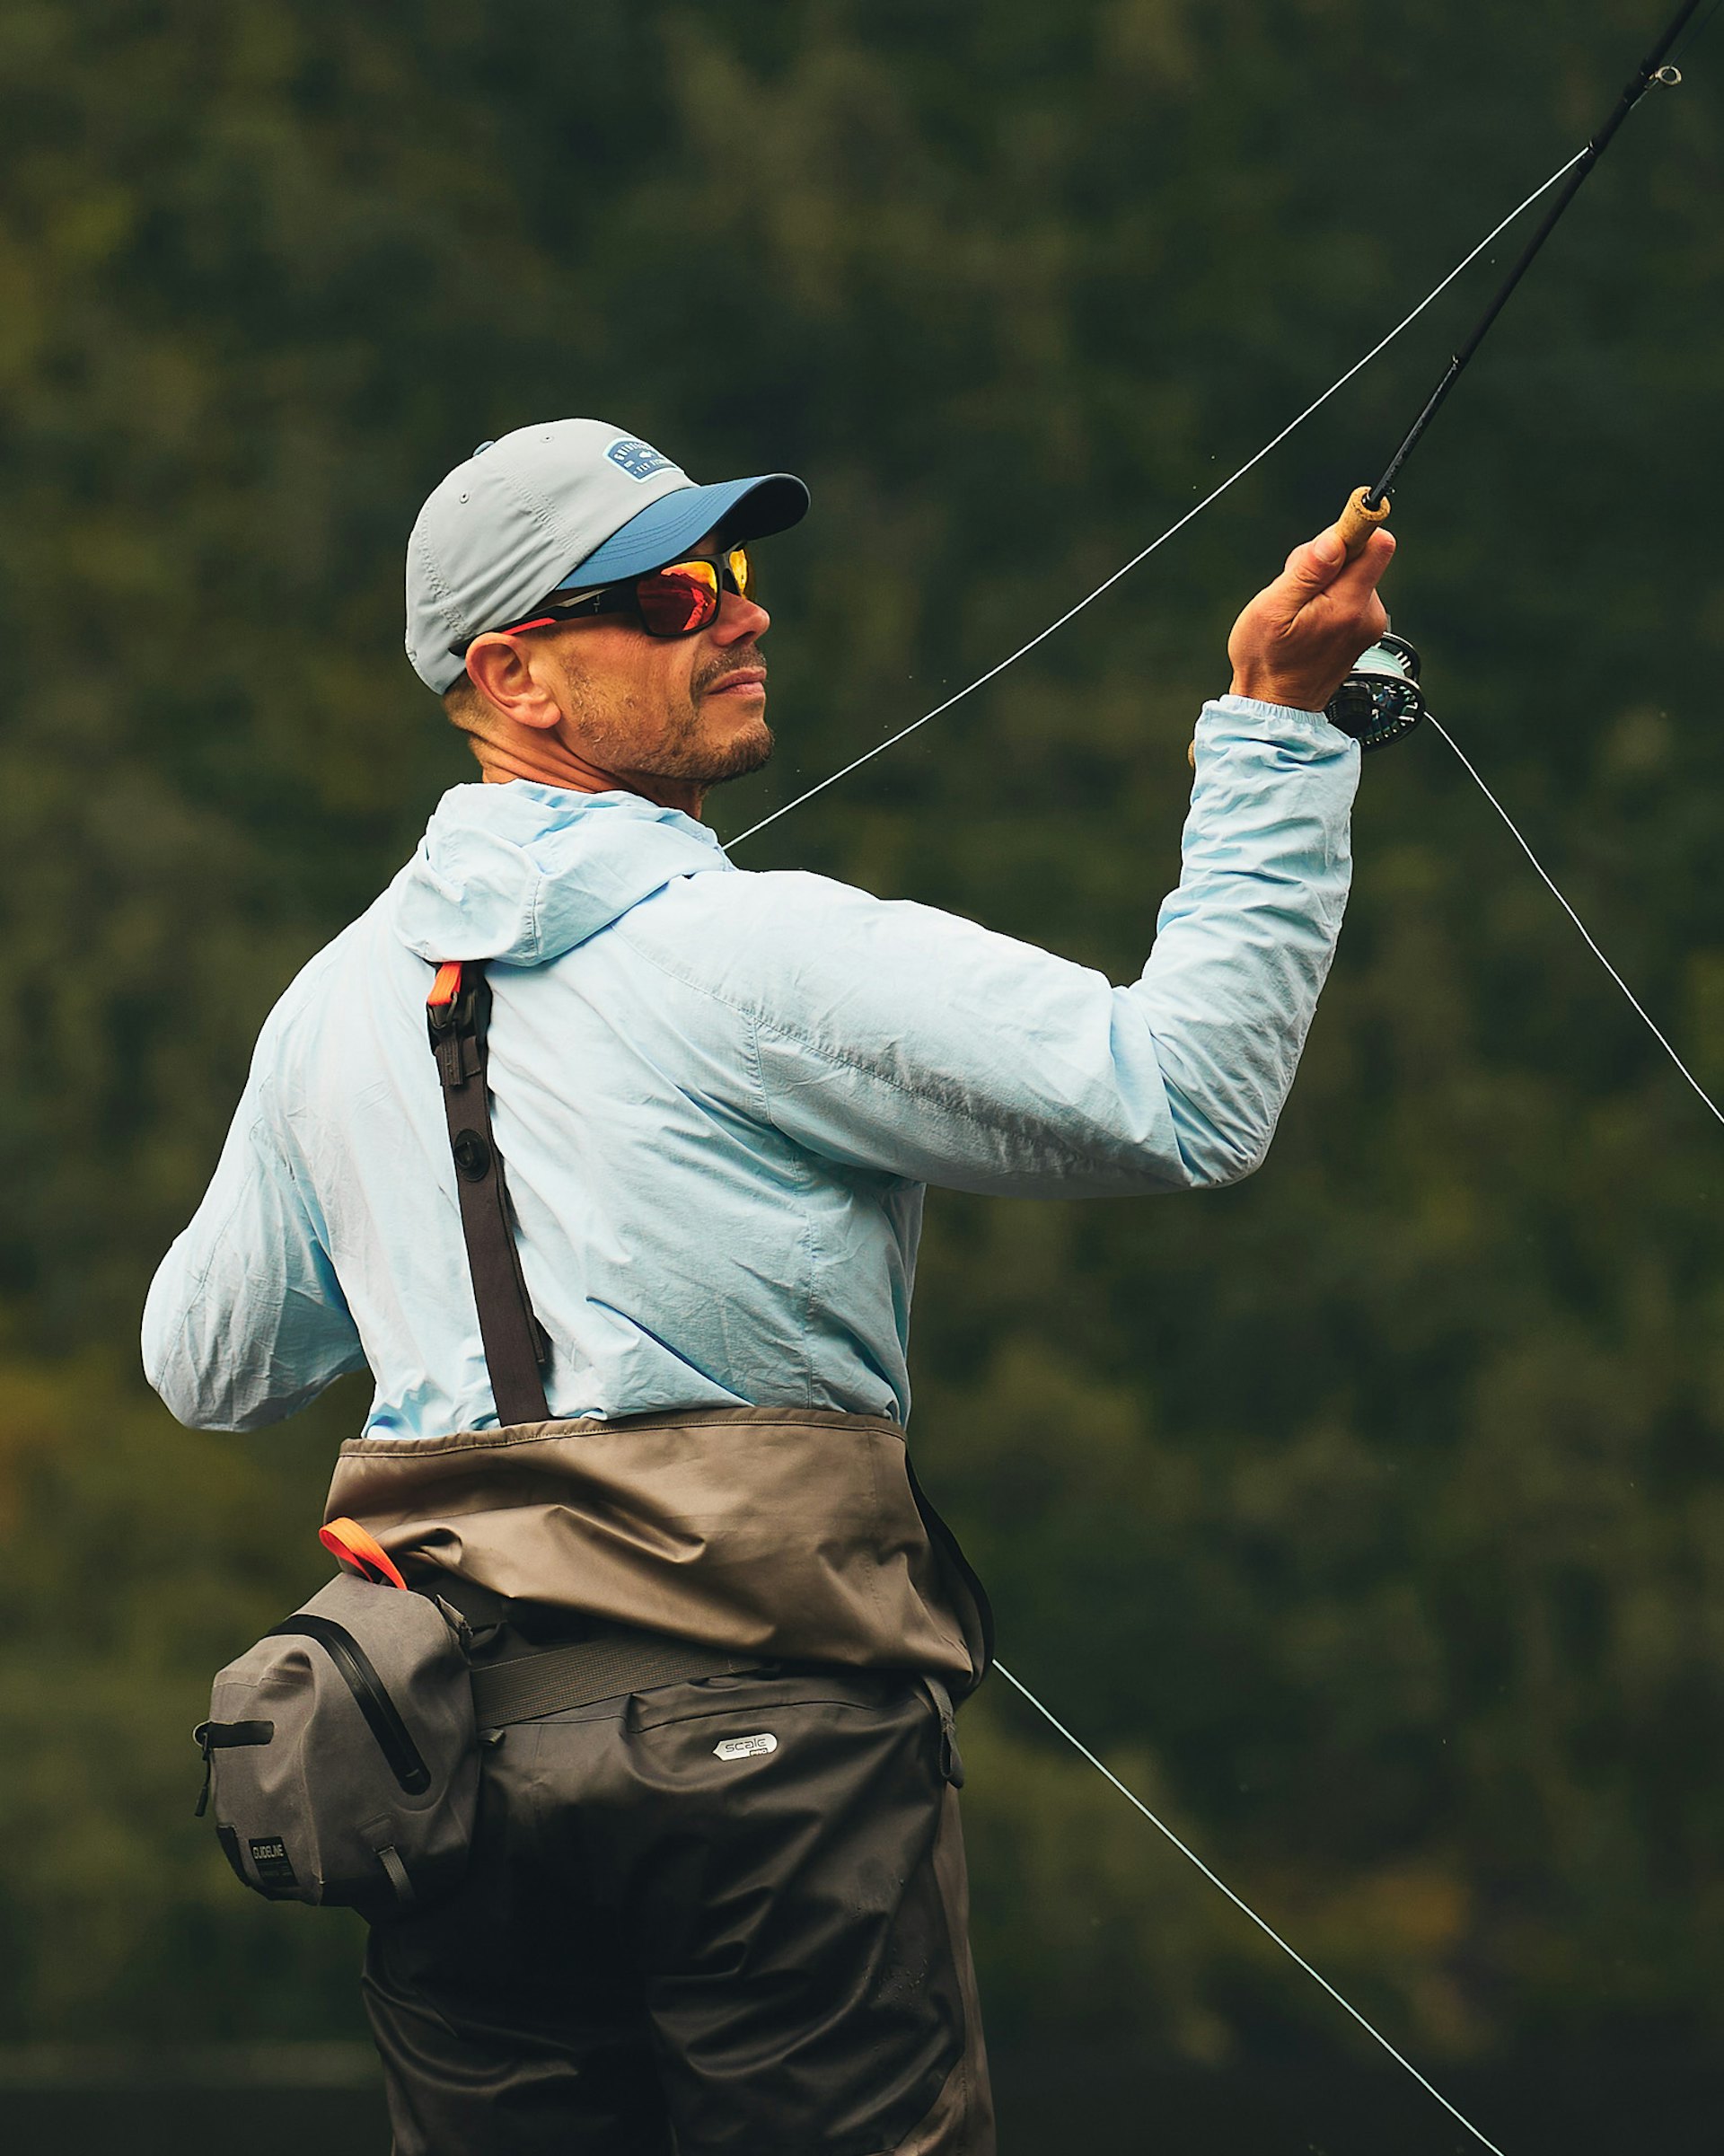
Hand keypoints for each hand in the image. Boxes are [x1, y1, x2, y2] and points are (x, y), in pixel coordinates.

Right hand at [1226, 522, 1394, 714]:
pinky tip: (1307, 621)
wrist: (1275, 704)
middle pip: (1360, 557)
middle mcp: (1368, 614)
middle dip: (1326, 560)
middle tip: (1294, 589)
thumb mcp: (1273, 609)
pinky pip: (1349, 594)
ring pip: (1352, 575)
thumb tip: (1336, 539)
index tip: (1327, 542)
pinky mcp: (1362, 630)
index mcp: (1348, 606)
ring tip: (1297, 611)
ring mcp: (1368, 624)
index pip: (1377, 545)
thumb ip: (1307, 572)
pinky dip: (1327, 598)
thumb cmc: (1266, 659)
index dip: (1352, 532)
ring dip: (1323, 581)